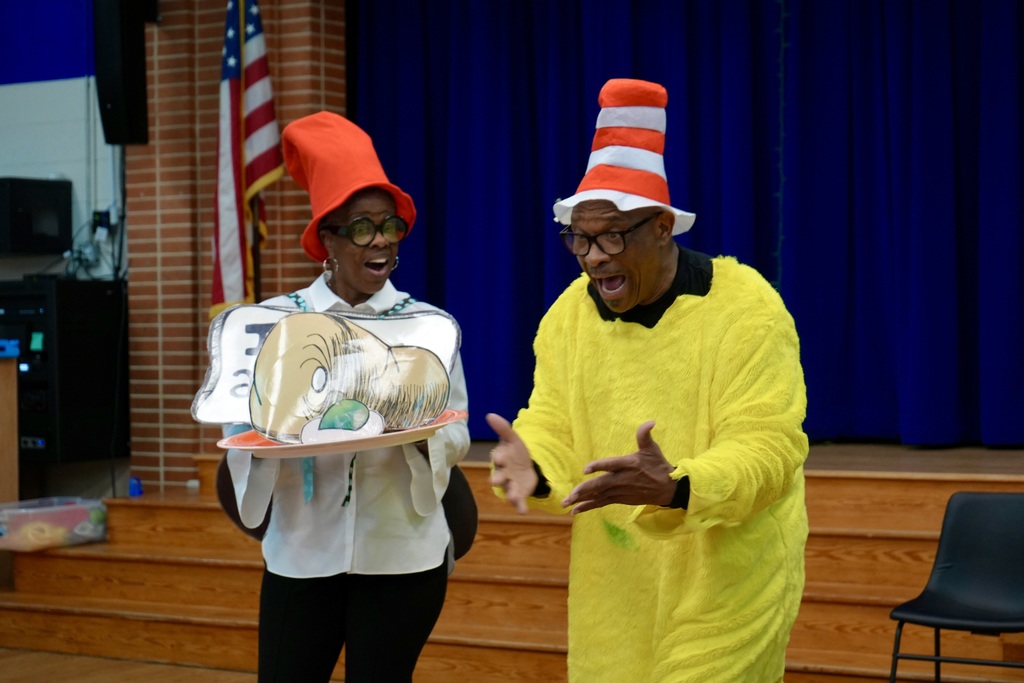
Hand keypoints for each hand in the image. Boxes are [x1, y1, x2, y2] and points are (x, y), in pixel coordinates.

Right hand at [485, 413, 537, 514]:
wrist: (526, 466)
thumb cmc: (515, 452)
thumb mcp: (513, 439)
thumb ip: (503, 429)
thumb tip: (490, 415)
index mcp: (502, 459)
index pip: (498, 458)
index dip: (498, 457)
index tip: (498, 457)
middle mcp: (503, 473)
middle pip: (498, 477)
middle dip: (497, 479)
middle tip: (494, 482)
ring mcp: (510, 485)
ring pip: (508, 490)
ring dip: (510, 494)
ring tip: (513, 497)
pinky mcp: (519, 493)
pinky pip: (518, 501)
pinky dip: (519, 507)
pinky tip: (523, 511)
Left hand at [561, 421, 675, 514]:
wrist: (668, 489)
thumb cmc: (657, 466)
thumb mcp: (652, 449)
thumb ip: (644, 435)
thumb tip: (650, 422)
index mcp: (628, 465)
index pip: (611, 465)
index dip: (598, 466)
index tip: (586, 469)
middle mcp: (622, 479)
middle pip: (601, 485)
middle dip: (585, 489)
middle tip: (571, 494)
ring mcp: (620, 491)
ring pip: (598, 495)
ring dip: (582, 499)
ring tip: (566, 503)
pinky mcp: (619, 499)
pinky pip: (601, 503)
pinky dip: (588, 506)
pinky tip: (575, 510)